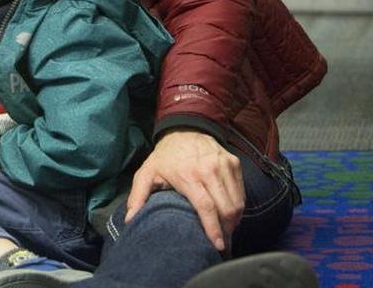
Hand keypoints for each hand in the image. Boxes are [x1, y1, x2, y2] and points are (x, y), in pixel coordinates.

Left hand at [125, 129, 243, 251]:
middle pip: (226, 208)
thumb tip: (131, 219)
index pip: (206, 207)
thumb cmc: (165, 156)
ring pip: (237, 202)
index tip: (217, 245)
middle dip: (226, 229)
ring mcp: (224, 165)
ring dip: (234, 220)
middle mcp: (209, 170)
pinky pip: (241, 192)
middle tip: (221, 241)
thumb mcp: (146, 173)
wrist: (184, 128)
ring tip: (225, 230)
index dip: (213, 228)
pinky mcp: (234, 163)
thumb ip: (138, 196)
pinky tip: (229, 214)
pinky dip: (238, 206)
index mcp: (188, 175)